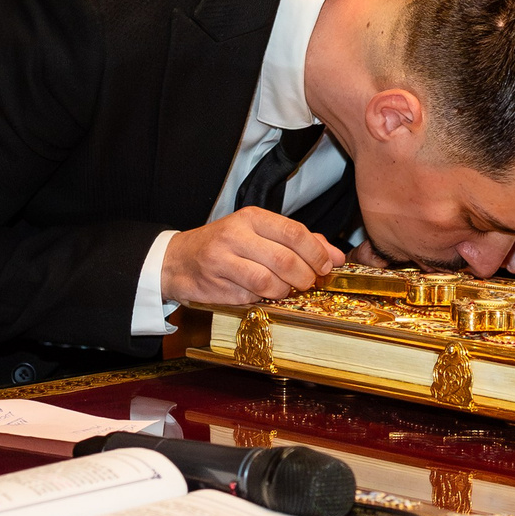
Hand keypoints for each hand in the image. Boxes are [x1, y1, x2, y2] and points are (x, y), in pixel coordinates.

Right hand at [160, 209, 344, 305]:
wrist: (178, 260)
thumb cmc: (226, 245)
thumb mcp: (260, 233)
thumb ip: (299, 242)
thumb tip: (336, 256)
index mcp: (251, 217)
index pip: (294, 233)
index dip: (316, 253)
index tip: (327, 266)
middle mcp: (236, 235)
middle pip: (285, 260)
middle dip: (305, 276)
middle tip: (309, 282)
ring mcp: (222, 260)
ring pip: (269, 281)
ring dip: (285, 290)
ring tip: (286, 288)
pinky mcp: (215, 285)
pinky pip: (250, 296)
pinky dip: (262, 298)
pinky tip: (261, 292)